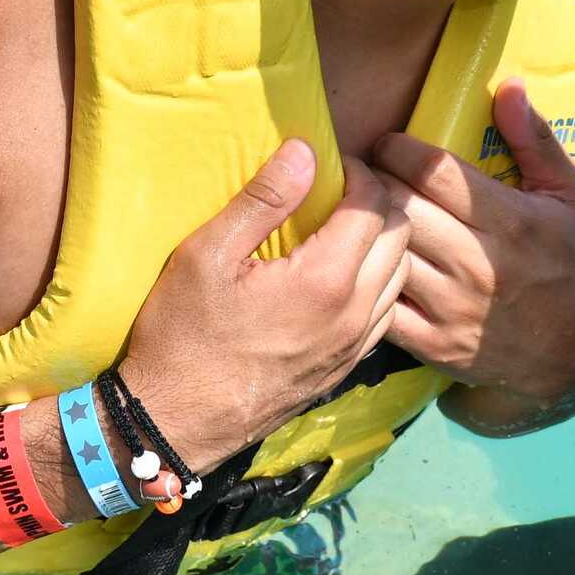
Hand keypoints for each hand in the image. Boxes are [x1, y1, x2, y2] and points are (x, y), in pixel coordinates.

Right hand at [120, 140, 411, 471]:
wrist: (173, 422)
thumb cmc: (182, 335)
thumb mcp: (207, 254)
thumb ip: (263, 200)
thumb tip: (305, 151)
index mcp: (324, 281)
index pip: (376, 208)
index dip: (361, 174)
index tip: (333, 164)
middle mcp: (353, 315)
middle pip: (401, 239)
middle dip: (381, 203)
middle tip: (343, 189)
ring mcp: (353, 347)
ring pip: (400, 278)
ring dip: (385, 243)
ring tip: (345, 226)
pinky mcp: (345, 369)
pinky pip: (385, 314)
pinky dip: (379, 282)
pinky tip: (343, 274)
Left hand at [372, 82, 574, 405]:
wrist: (567, 352)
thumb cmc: (564, 260)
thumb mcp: (568, 195)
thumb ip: (536, 140)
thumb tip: (509, 86)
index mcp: (510, 220)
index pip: (432, 170)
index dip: (396, 147)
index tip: (387, 144)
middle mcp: (477, 263)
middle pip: (398, 205)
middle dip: (372, 179)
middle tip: (362, 171)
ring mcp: (451, 306)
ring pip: (383, 250)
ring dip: (361, 225)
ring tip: (354, 210)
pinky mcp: (430, 342)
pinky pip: (379, 300)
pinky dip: (364, 276)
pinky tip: (361, 259)